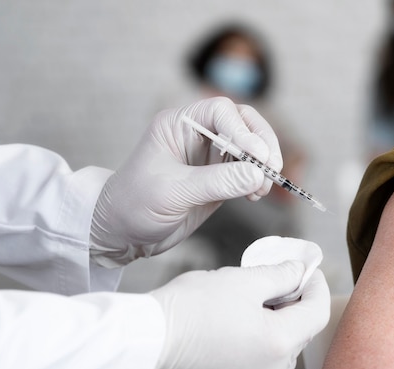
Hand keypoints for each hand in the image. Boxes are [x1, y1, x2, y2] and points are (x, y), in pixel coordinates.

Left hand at [89, 97, 282, 267]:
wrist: (122, 233)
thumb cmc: (134, 204)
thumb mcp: (174, 192)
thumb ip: (217, 182)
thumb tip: (256, 175)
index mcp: (178, 124)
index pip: (220, 111)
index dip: (243, 129)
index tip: (257, 155)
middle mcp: (197, 134)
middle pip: (242, 123)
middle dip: (261, 144)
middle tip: (271, 168)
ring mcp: (210, 157)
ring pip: (249, 147)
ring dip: (262, 165)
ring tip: (262, 188)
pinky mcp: (219, 179)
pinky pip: (247, 172)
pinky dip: (257, 180)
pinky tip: (256, 194)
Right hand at [148, 262, 330, 368]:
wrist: (144, 341)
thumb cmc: (188, 309)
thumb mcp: (242, 280)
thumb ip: (279, 275)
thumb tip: (297, 272)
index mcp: (278, 344)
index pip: (317, 313)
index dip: (315, 286)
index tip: (308, 272)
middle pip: (297, 335)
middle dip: (293, 307)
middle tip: (279, 283)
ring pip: (276, 355)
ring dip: (273, 331)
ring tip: (251, 307)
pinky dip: (252, 351)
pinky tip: (233, 332)